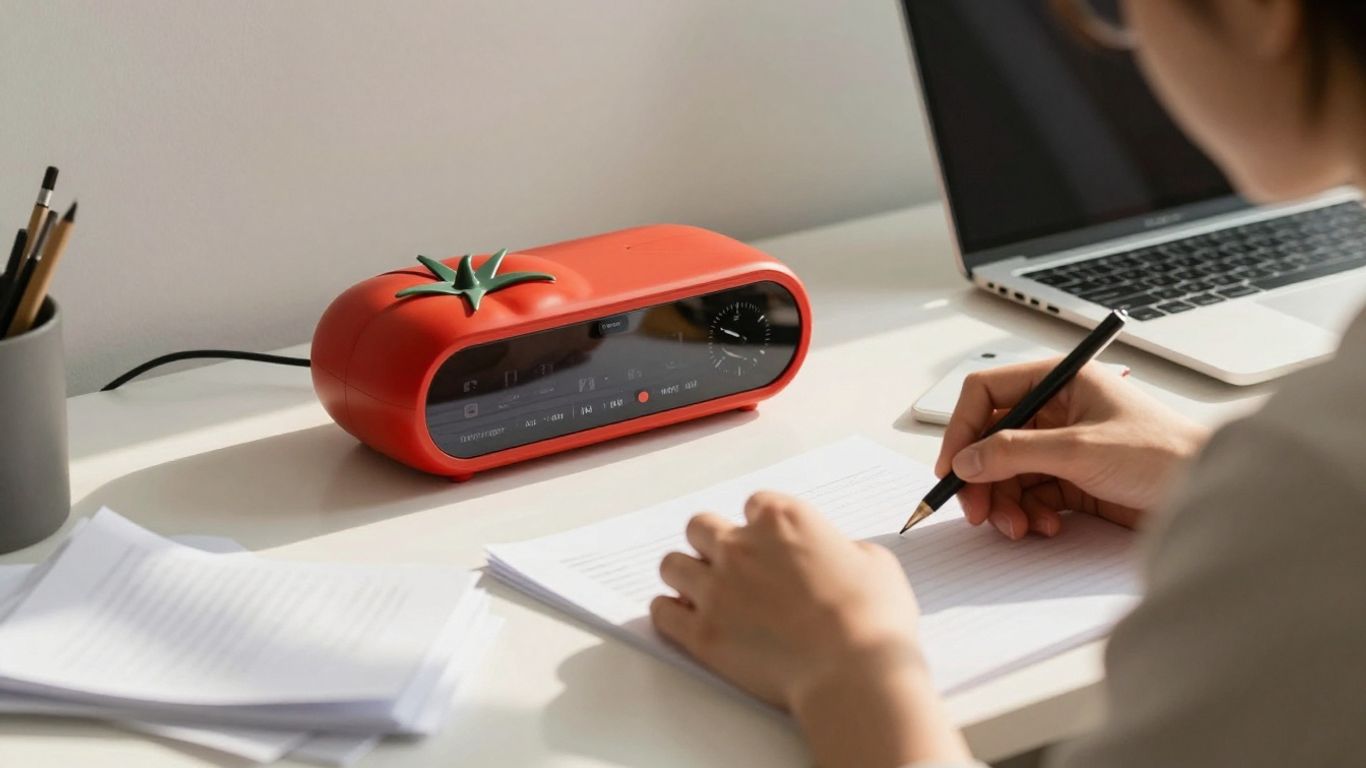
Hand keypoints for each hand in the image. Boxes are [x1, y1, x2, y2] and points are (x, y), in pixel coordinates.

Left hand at [651, 492, 969, 767]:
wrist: (855, 673)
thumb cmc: (874, 619)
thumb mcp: (875, 562)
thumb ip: (841, 548)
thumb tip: (834, 556)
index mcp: (783, 520)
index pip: (753, 504)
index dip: (760, 525)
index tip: (769, 544)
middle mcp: (742, 547)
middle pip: (701, 526)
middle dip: (712, 542)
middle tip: (730, 565)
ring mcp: (717, 589)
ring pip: (672, 564)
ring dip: (685, 574)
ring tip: (702, 592)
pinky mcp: (703, 634)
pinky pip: (662, 612)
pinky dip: (669, 613)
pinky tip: (683, 618)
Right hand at [935, 360, 1208, 538]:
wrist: (1208, 494)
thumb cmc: (1165, 455)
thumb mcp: (1080, 450)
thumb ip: (1015, 452)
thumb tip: (966, 459)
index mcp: (1061, 381)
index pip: (988, 393)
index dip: (962, 427)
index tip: (952, 466)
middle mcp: (1058, 409)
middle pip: (991, 438)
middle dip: (982, 477)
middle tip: (978, 511)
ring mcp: (1064, 446)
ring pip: (1007, 472)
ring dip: (1005, 503)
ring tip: (1019, 527)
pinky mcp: (1074, 480)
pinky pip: (1030, 495)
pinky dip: (1029, 514)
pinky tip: (1046, 526)